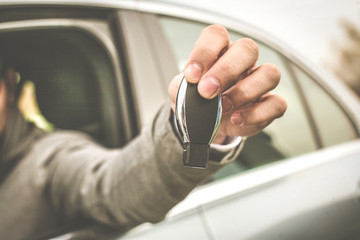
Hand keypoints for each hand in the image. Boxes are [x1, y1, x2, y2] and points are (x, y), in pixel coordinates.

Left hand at [168, 25, 286, 143]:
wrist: (204, 123)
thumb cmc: (196, 101)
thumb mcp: (182, 93)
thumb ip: (185, 89)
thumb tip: (196, 94)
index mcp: (219, 51)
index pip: (217, 35)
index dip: (204, 52)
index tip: (191, 75)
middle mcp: (242, 62)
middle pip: (248, 49)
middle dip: (226, 70)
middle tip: (207, 92)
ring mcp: (259, 82)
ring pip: (270, 74)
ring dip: (244, 92)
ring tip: (223, 107)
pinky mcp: (269, 104)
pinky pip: (277, 104)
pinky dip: (256, 114)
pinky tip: (236, 119)